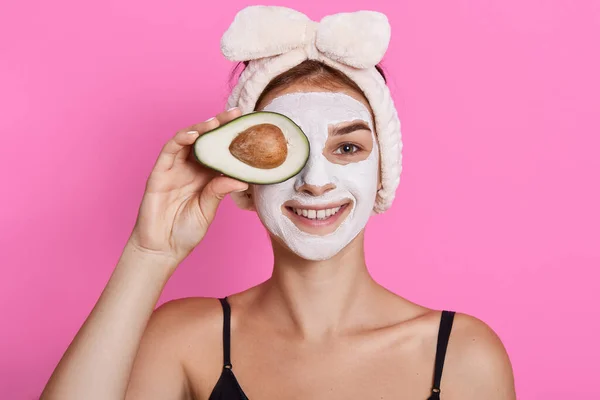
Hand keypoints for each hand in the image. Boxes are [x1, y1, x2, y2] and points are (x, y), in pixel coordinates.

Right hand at [128, 107, 247, 266]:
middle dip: (219, 125)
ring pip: (188, 140)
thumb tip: (242, 179)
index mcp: (207, 176)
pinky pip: (169, 151)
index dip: (233, 138)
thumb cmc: (185, 231)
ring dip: (201, 128)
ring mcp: (174, 168)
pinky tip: (194, 136)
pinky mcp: (159, 172)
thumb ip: (219, 191)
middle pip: (206, 140)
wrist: (162, 249)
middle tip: (235, 114)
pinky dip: (181, 140)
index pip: (221, 151)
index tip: (250, 126)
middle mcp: (191, 168)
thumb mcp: (208, 210)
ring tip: (215, 122)